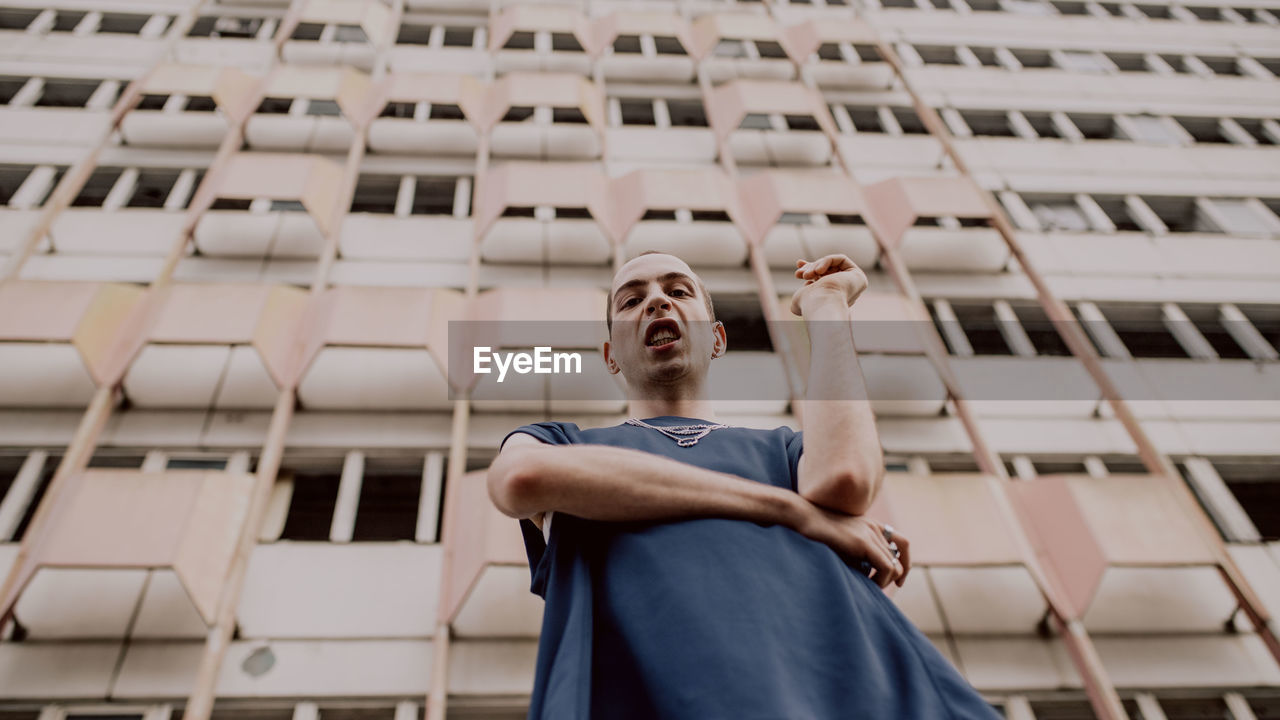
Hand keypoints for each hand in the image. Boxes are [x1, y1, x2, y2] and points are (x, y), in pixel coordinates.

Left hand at [790, 255, 867, 316]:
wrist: (820, 303)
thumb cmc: (808, 304)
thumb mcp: (800, 297)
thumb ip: (803, 292)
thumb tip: (806, 287)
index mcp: (833, 300)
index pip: (824, 279)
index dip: (811, 270)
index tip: (799, 268)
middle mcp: (845, 294)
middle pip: (829, 271)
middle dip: (812, 267)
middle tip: (799, 273)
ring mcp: (853, 285)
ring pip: (833, 265)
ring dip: (816, 266)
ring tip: (806, 275)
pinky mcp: (858, 276)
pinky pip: (841, 259)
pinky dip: (827, 261)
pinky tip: (818, 271)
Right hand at [794, 503, 909, 588]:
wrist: (802, 518)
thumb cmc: (816, 535)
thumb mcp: (842, 545)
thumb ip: (858, 556)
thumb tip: (869, 577)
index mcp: (872, 525)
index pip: (902, 543)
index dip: (904, 562)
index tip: (897, 581)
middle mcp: (875, 527)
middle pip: (900, 558)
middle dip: (893, 578)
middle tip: (877, 588)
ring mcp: (870, 533)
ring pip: (895, 566)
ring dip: (884, 581)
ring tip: (868, 586)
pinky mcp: (863, 542)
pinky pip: (886, 568)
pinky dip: (881, 581)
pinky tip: (866, 584)